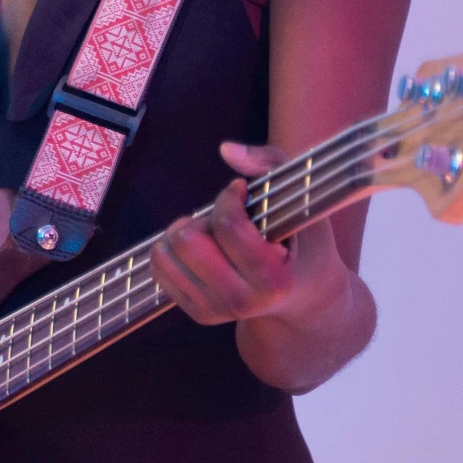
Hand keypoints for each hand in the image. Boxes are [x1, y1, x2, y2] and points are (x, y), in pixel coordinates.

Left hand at [150, 141, 303, 325]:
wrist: (304, 299)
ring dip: (187, 233)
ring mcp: (216, 311)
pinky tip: (202, 251)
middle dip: (204, 218)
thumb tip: (227, 149)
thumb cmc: (303, 243)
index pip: (227, 227)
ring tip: (214, 237)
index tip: (240, 192)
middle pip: (187, 240)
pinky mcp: (196, 313)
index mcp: (273, 279)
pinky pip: (159, 267)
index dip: (228, 197)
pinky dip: (173, 249)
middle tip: (225, 221)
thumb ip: (270, 164)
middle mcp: (242, 302)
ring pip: (166, 253)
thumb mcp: (302, 201)